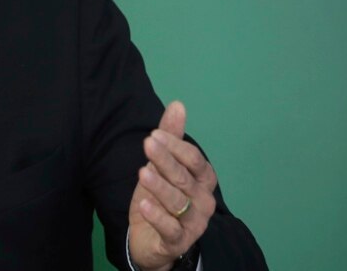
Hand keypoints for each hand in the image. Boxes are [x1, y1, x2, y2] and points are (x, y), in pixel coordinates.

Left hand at [127, 101, 216, 270]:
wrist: (152, 239)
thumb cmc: (161, 198)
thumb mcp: (161, 165)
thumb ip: (170, 137)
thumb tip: (178, 104)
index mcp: (202, 179)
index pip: (194, 160)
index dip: (175, 147)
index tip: (153, 134)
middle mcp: (203, 200)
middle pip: (184, 178)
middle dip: (166, 160)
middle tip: (148, 144)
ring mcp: (193, 223)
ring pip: (177, 202)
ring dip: (160, 187)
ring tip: (143, 173)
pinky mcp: (178, 241)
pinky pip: (170, 228)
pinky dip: (157, 217)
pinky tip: (143, 205)